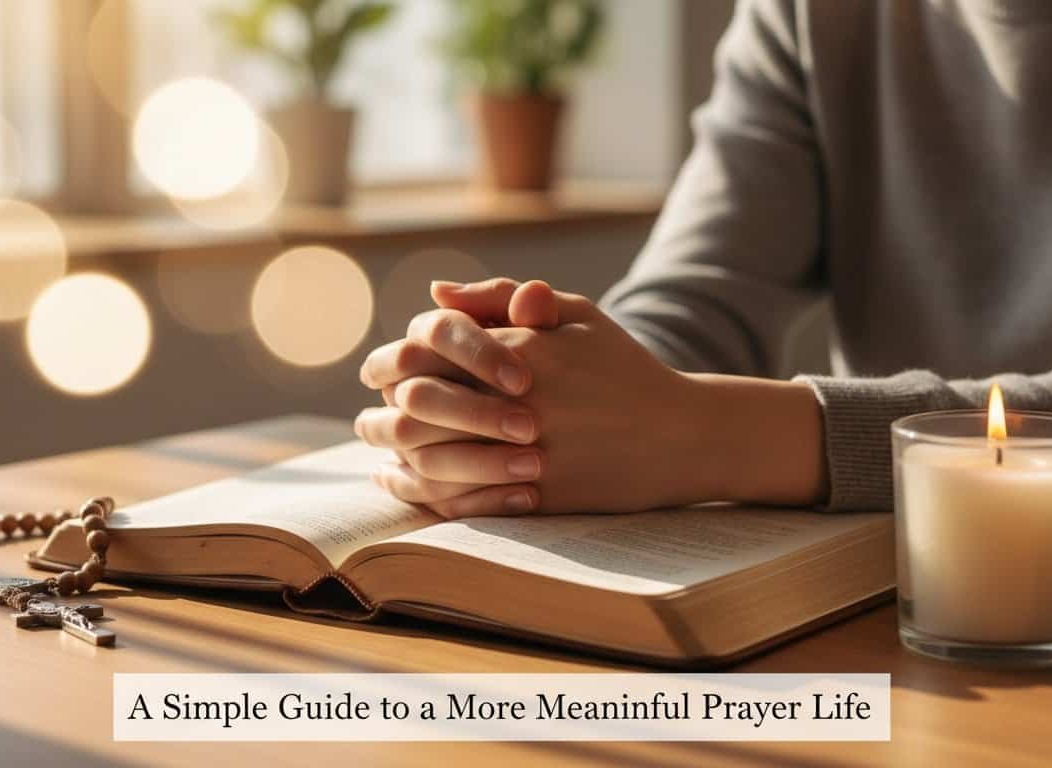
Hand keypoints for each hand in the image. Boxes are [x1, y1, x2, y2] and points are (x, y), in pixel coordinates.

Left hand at [357, 280, 827, 515]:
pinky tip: (407, 487)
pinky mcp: (537, 500)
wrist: (682, 436)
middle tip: (368, 418)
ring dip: (393, 456)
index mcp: (522, 351)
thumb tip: (435, 292)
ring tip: (380, 454)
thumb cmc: (623, 367)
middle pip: (416, 407)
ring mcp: (527, 455)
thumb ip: (502, 298)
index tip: (382, 372)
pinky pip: (459, 502)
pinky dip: (422, 495)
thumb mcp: (575, 314)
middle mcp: (519, 404)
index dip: (393, 362)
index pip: (426, 351)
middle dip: (383, 412)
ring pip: (429, 458)